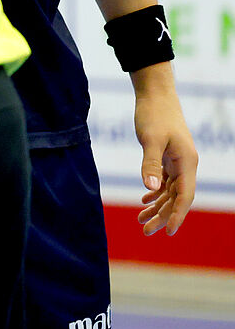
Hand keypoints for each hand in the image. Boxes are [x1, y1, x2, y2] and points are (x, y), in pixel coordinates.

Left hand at [134, 88, 197, 234]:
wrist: (155, 95)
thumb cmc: (154, 115)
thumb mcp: (151, 139)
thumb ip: (151, 163)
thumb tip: (151, 188)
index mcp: (187, 163)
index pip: (184, 197)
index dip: (177, 216)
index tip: (167, 232)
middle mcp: (186, 165)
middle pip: (176, 198)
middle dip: (162, 216)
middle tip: (145, 231)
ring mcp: (177, 162)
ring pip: (170, 192)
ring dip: (157, 206)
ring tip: (141, 221)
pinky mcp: (168, 158)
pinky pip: (165, 182)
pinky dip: (155, 192)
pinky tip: (144, 200)